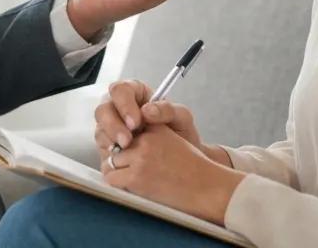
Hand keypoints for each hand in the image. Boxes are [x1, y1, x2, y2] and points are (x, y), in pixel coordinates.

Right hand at [94, 80, 202, 155]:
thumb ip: (167, 109)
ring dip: (111, 140)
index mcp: (135, 95)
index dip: (124, 104)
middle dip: (113, 125)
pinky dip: (110, 154)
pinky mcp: (109, 148)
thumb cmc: (181, 135)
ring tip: (127, 150)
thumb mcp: (182, 118)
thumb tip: (147, 110)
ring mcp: (112, 129)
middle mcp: (119, 109)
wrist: (183, 162)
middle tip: (128, 140)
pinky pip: (102, 149)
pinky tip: (123, 160)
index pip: (120, 90)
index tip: (136, 122)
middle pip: (103, 109)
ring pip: (100, 130)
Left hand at [103, 124, 244, 225]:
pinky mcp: (136, 177)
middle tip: (130, 168)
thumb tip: (120, 142)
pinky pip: (112, 178)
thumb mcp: (172, 141)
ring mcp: (140, 158)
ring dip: (118, 171)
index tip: (129, 152)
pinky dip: (118, 183)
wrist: (206, 188)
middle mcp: (146, 140)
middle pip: (116, 145)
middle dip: (120, 158)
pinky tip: (131, 186)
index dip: (125, 142)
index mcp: (155, 128)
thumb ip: (149, 136)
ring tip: (133, 178)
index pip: (126, 129)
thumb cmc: (191, 168)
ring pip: (111, 161)